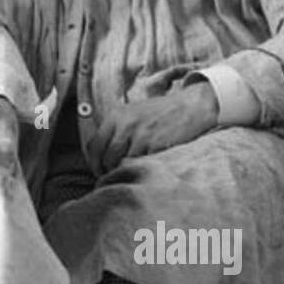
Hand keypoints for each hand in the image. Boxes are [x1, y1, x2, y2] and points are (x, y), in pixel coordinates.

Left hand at [97, 82, 219, 172]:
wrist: (190, 106)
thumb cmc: (160, 112)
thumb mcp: (132, 113)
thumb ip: (116, 130)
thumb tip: (101, 154)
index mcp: (116, 116)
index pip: (94, 146)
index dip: (94, 163)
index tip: (99, 171)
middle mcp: (125, 126)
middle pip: (106, 158)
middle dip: (108, 171)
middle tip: (114, 176)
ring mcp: (141, 136)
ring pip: (123, 164)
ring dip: (126, 172)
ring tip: (132, 173)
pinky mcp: (156, 146)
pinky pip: (142, 165)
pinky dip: (142, 170)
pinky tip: (147, 169)